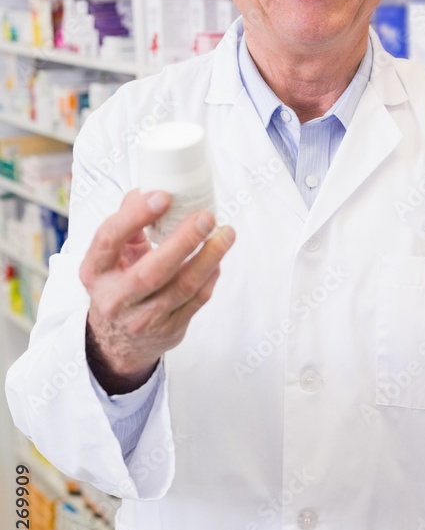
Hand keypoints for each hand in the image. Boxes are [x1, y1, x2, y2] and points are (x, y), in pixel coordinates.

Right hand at [79, 189, 234, 392]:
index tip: (164, 196)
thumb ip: (127, 223)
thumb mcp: (110, 255)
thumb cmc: (117, 283)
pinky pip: (196, 301)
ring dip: (208, 257)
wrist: (117, 340)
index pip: (109, 240)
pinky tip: (217, 258)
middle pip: (152, 270)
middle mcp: (115, 298)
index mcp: (95, 272)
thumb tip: (148, 189)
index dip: (135, 216)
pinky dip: (210, 276)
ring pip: (182, 287)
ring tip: (226, 234)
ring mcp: (142, 319)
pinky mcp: (169, 330)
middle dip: (183, 241)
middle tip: (206, 217)